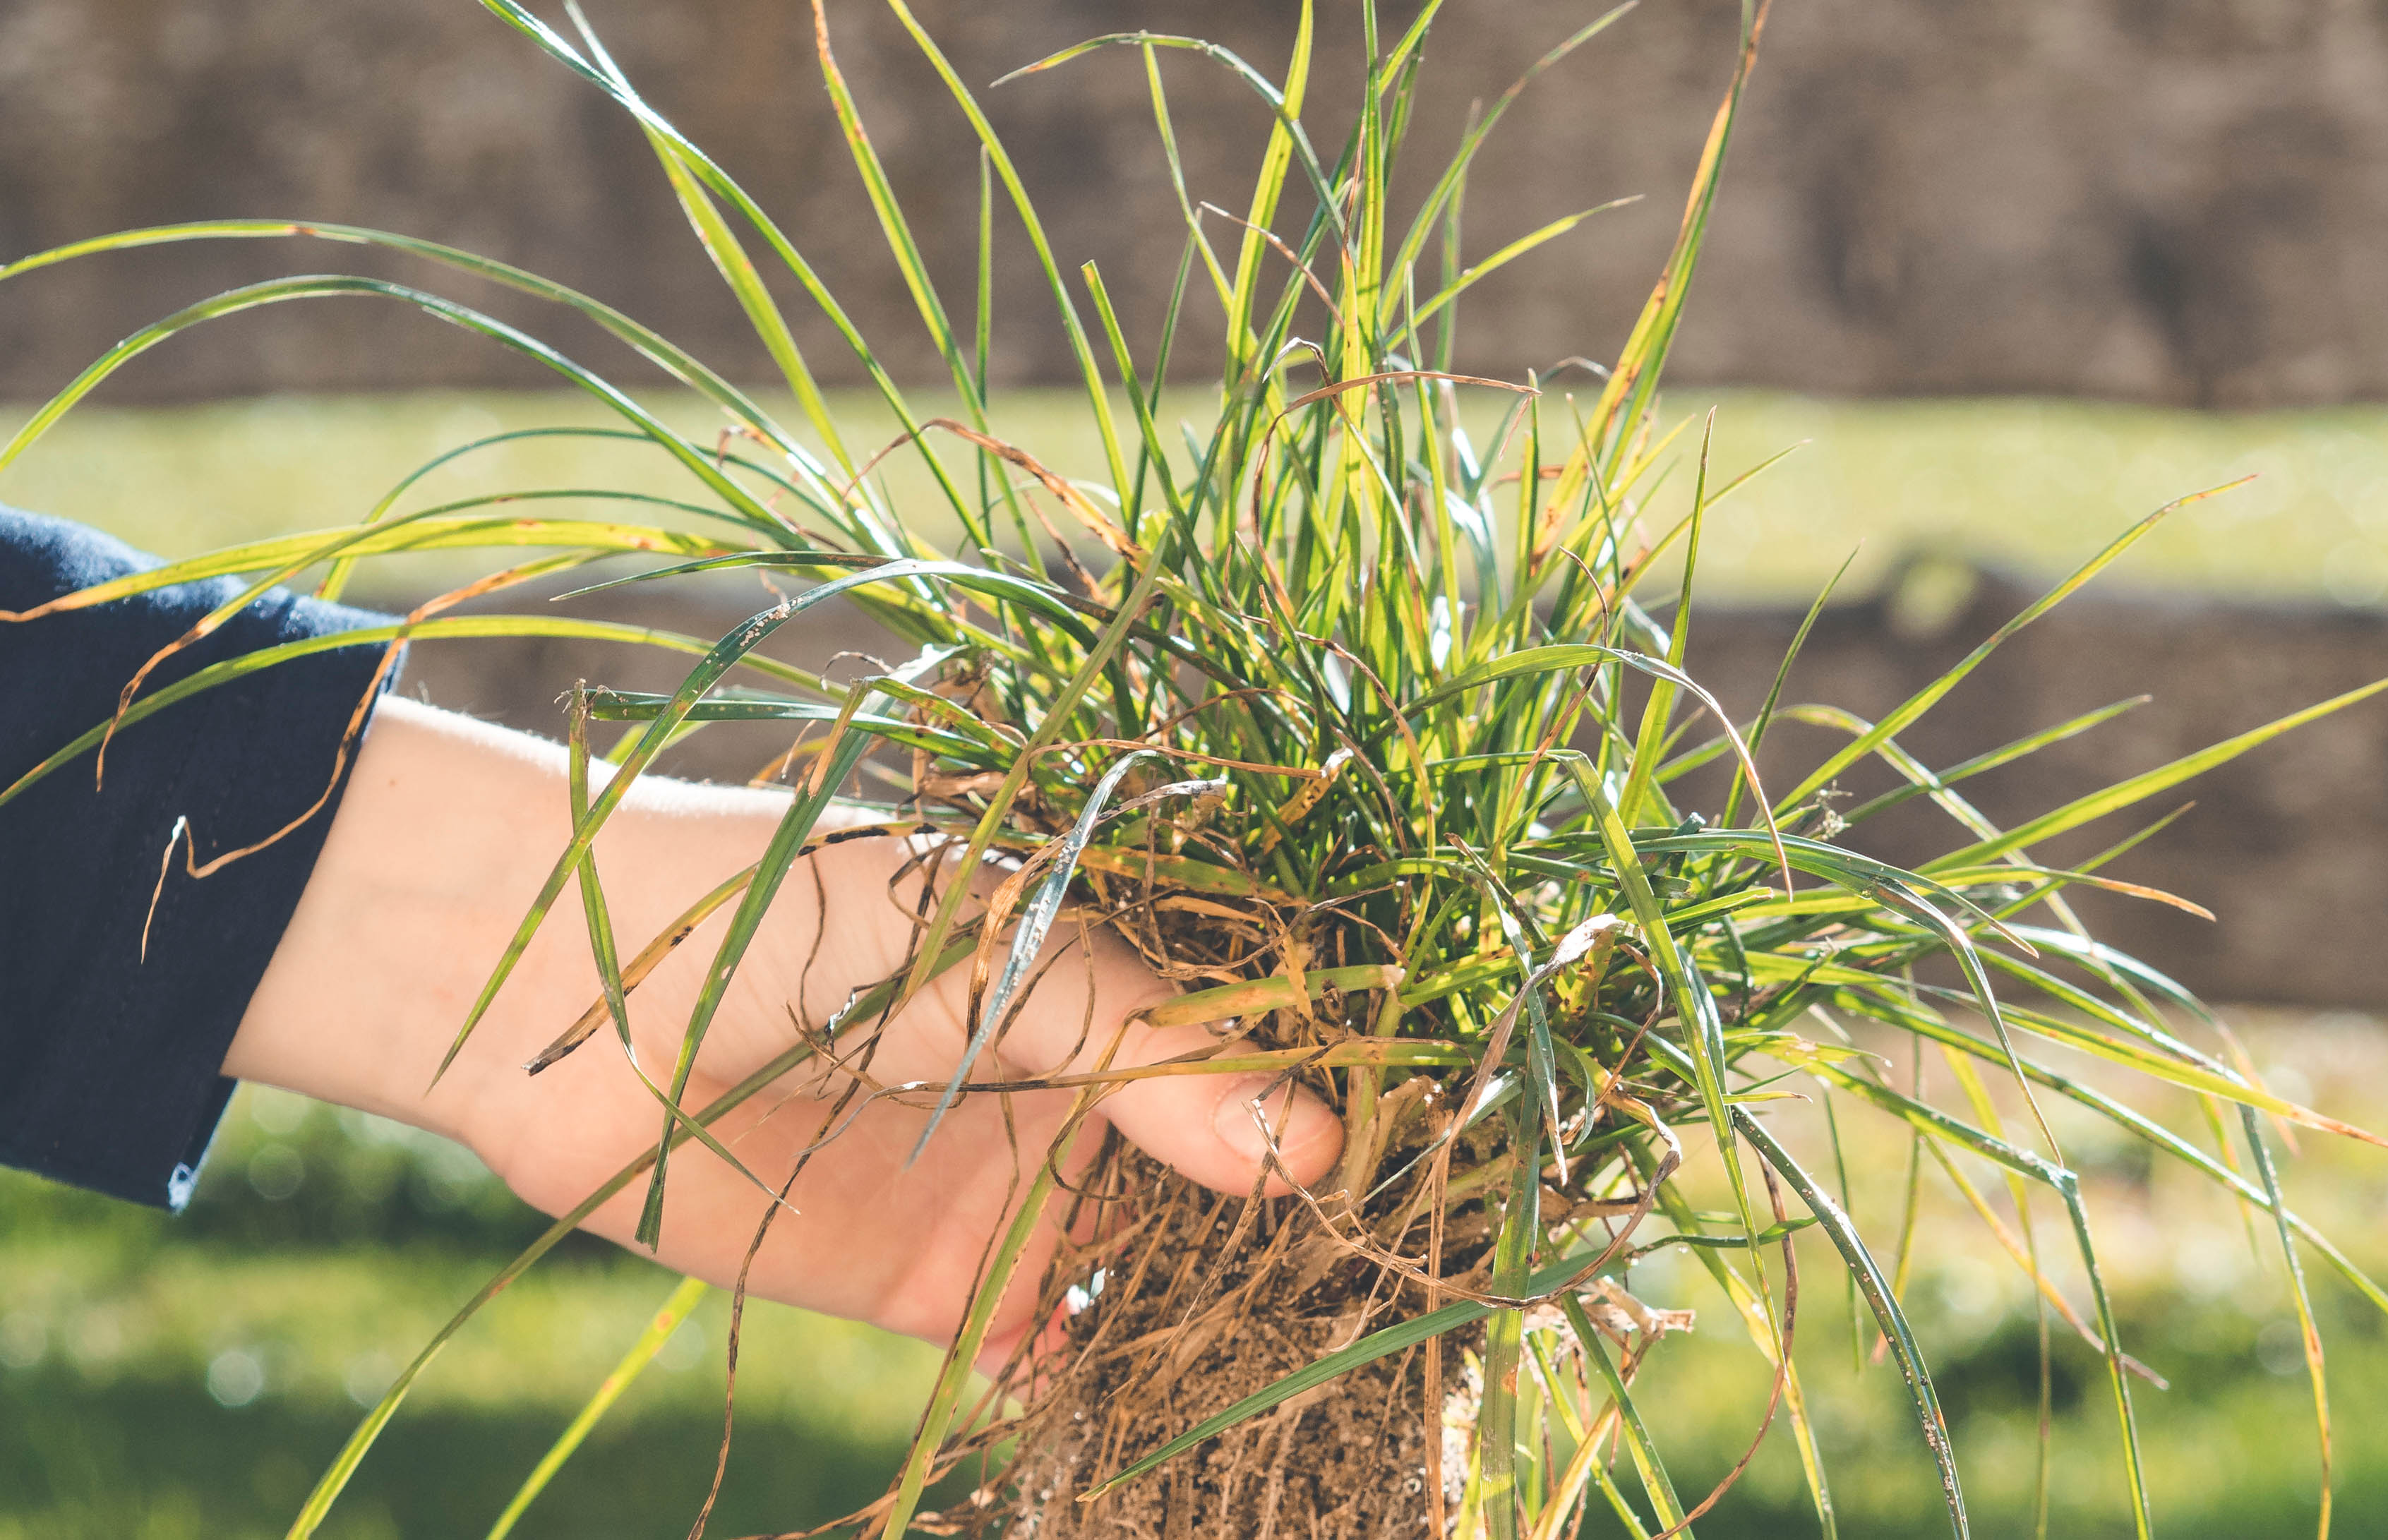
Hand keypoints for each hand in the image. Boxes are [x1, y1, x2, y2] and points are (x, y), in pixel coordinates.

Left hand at [226, 696, 1342, 1353]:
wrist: (591, 999)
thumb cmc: (816, 915)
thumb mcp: (1017, 953)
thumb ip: (1159, 1052)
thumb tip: (1325, 1150)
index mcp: (1134, 983)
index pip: (1281, 1061)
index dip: (1358, 1116)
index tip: (1443, 1182)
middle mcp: (1102, 1094)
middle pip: (1241, 1189)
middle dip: (1310, 1252)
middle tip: (1401, 1319)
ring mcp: (1030, 1194)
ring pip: (1166, 1282)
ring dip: (1230, 1333)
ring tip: (1315, 1388)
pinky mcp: (951, 1295)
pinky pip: (1060, 1362)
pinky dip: (1118, 1399)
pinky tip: (1177, 1427)